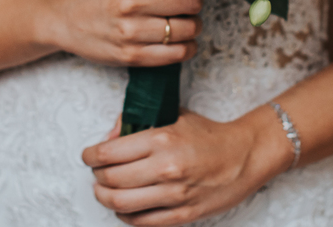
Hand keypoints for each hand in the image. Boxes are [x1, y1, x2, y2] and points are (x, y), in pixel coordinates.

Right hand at [41, 0, 201, 66]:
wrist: (62, 17)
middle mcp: (131, 3)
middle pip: (189, 2)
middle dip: (194, 2)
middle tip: (189, 2)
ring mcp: (130, 32)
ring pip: (187, 29)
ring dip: (194, 26)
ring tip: (187, 22)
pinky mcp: (131, 56)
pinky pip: (176, 54)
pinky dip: (188, 47)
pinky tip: (183, 41)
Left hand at [81, 108, 294, 225]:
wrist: (244, 155)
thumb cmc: (208, 135)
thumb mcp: (173, 115)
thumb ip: (138, 122)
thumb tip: (109, 135)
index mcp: (161, 138)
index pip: (108, 153)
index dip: (90, 156)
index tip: (88, 156)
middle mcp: (165, 167)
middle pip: (110, 180)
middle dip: (96, 177)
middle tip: (96, 173)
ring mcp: (174, 194)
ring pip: (121, 204)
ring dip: (105, 198)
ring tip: (105, 190)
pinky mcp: (183, 214)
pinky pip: (142, 222)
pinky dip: (125, 216)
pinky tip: (124, 207)